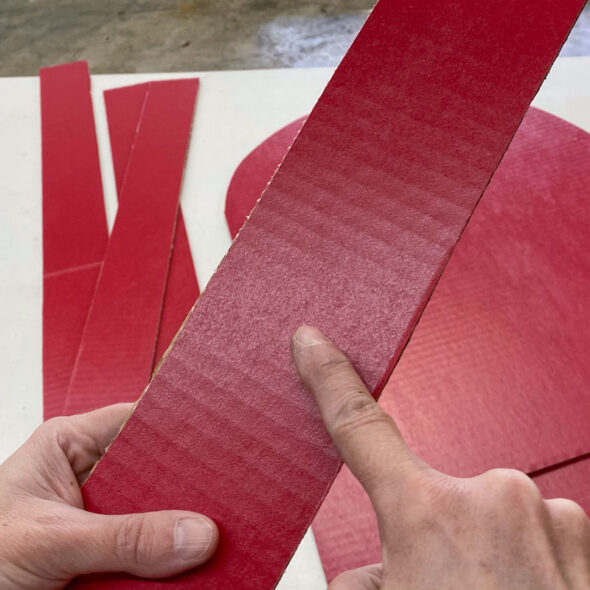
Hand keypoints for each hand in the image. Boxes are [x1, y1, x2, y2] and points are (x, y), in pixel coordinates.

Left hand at [0, 404, 217, 589]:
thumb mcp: (48, 542)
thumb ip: (123, 539)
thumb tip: (197, 534)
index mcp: (70, 446)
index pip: (139, 422)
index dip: (180, 429)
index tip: (222, 441)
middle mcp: (90, 476)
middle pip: (154, 472)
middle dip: (187, 488)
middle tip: (231, 495)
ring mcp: (98, 518)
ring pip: (154, 515)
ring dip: (180, 529)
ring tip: (222, 531)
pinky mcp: (102, 555)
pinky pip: (145, 553)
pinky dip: (166, 563)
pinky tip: (194, 566)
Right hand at [292, 326, 589, 589]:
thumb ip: (364, 579)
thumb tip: (377, 568)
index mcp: (429, 515)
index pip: (358, 426)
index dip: (328, 378)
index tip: (312, 339)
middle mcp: (494, 497)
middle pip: (429, 502)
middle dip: (424, 542)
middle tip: (436, 589)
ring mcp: (550, 516)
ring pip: (485, 523)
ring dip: (478, 561)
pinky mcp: (587, 538)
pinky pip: (534, 538)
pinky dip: (523, 570)